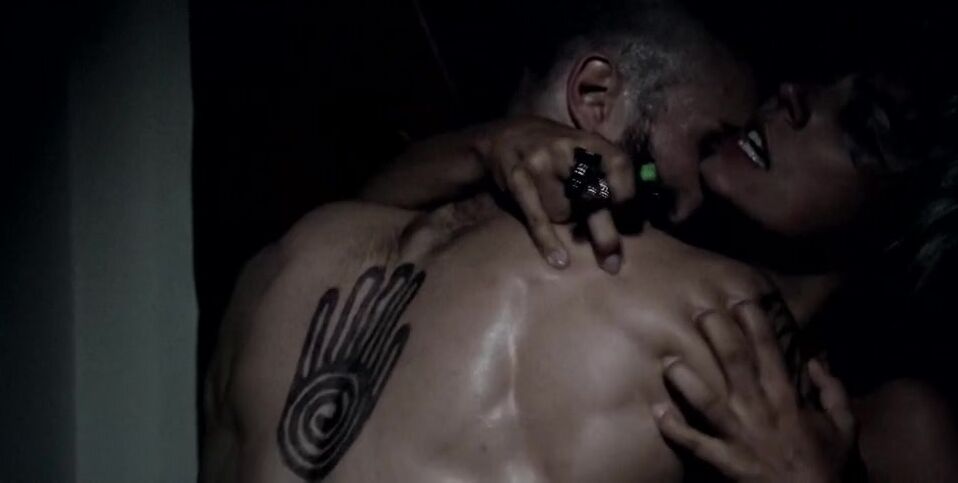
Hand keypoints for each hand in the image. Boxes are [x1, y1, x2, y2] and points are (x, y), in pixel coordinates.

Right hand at [474, 116, 635, 272]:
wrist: (503, 135)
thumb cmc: (551, 150)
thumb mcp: (580, 149)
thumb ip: (602, 174)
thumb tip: (630, 216)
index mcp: (587, 140)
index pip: (618, 164)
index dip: (627, 195)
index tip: (632, 224)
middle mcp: (565, 148)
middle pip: (592, 197)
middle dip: (605, 233)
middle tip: (614, 263)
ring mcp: (539, 162)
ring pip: (562, 213)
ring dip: (562, 220)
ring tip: (553, 206)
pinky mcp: (517, 178)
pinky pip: (537, 217)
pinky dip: (548, 241)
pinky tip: (559, 260)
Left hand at [653, 301, 856, 482]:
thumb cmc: (829, 467)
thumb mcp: (844, 426)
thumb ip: (832, 391)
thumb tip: (817, 362)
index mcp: (787, 399)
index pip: (769, 352)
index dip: (754, 323)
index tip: (740, 300)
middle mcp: (760, 411)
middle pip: (734, 364)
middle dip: (716, 335)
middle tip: (699, 312)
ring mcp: (740, 437)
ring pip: (707, 401)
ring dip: (686, 379)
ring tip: (668, 360)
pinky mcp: (725, 462)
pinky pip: (695, 444)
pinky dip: (675, 429)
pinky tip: (657, 412)